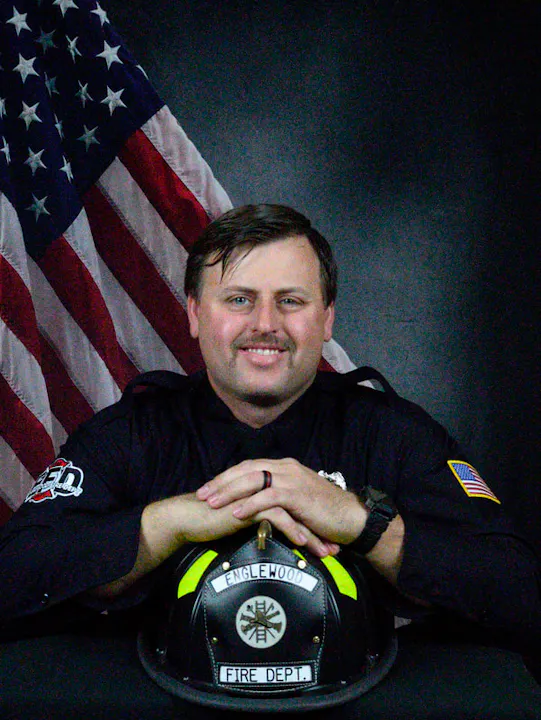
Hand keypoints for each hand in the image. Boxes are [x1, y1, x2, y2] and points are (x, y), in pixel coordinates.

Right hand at [149, 492, 337, 558]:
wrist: (188, 517)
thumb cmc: (213, 519)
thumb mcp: (244, 518)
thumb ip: (261, 517)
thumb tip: (277, 532)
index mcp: (265, 487)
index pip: (298, 504)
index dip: (314, 524)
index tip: (327, 543)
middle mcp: (264, 487)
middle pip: (301, 506)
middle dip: (319, 529)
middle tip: (333, 549)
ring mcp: (256, 493)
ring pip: (293, 511)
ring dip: (311, 532)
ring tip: (324, 552)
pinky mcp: (248, 503)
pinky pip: (276, 515)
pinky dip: (291, 529)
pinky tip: (300, 542)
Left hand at [196, 458, 366, 546]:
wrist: (352, 517)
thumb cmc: (324, 512)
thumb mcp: (297, 499)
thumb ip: (278, 496)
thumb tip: (256, 503)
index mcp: (284, 466)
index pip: (249, 466)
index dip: (227, 477)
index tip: (209, 487)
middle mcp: (286, 467)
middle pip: (246, 470)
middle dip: (221, 482)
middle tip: (201, 494)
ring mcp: (292, 479)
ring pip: (253, 480)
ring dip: (230, 492)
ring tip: (211, 504)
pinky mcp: (298, 494)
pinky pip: (269, 497)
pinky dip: (251, 504)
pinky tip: (236, 513)